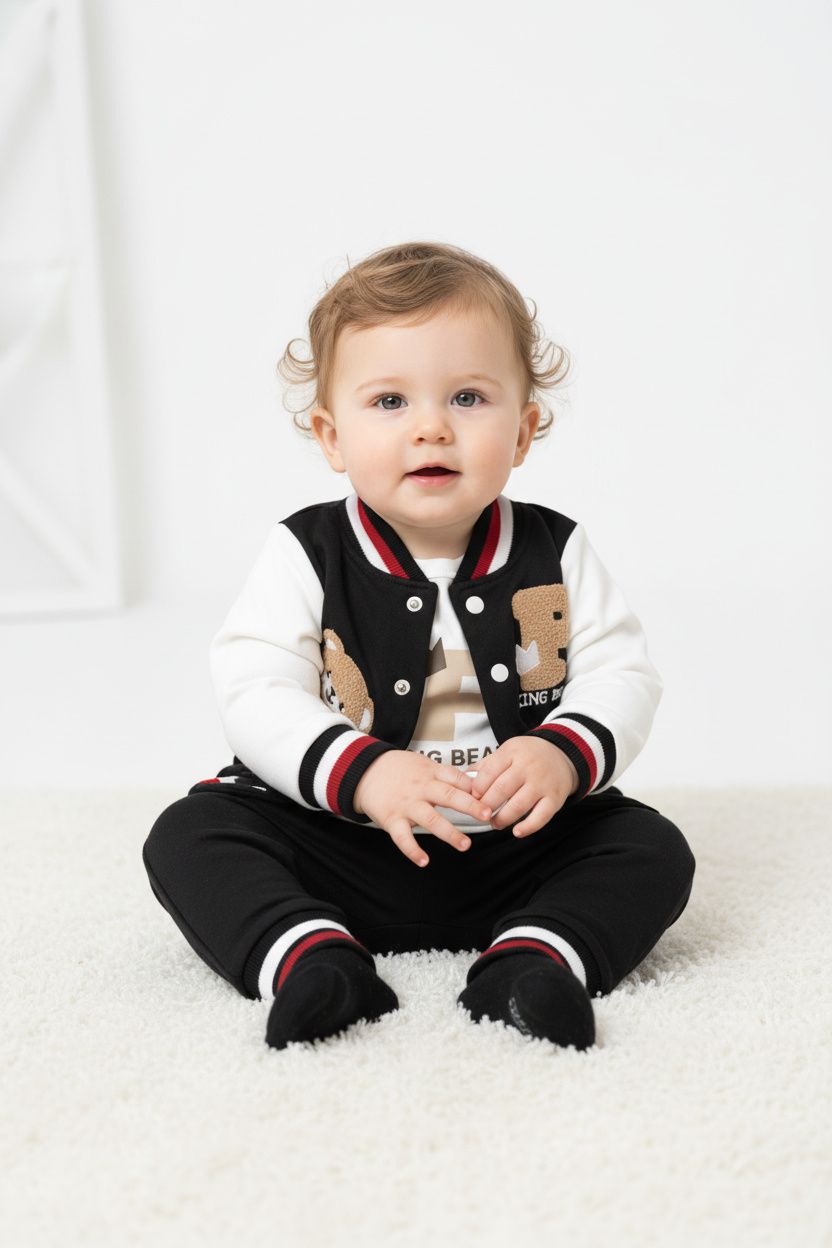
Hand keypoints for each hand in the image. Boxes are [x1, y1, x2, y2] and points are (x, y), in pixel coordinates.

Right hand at [353, 750, 492, 867]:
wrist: (364, 771)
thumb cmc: (400, 769)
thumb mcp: (424, 764)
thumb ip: (447, 775)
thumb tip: (476, 782)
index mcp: (431, 773)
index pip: (457, 779)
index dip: (476, 788)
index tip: (492, 797)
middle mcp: (421, 788)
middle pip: (448, 796)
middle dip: (470, 806)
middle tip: (487, 815)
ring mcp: (406, 805)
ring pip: (430, 819)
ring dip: (449, 833)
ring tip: (465, 845)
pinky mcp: (392, 819)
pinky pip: (403, 837)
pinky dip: (412, 850)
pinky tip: (424, 861)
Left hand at [469, 736, 578, 837]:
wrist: (562, 754)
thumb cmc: (528, 756)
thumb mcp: (507, 751)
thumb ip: (486, 765)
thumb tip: (462, 779)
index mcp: (512, 753)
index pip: (488, 772)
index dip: (477, 789)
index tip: (472, 799)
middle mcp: (528, 767)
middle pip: (501, 790)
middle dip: (486, 806)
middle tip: (480, 814)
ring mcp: (542, 783)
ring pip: (518, 806)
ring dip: (502, 819)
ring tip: (495, 823)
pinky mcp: (555, 798)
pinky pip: (541, 817)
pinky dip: (528, 827)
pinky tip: (517, 832)